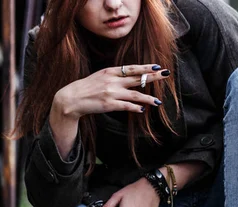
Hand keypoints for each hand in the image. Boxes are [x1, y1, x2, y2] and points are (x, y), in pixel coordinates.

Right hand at [54, 64, 169, 119]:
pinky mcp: (109, 104)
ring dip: (148, 98)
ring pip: (135, 94)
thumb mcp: (100, 76)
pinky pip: (127, 106)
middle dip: (153, 77)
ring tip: (158, 101)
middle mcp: (112, 80)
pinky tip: (142, 109)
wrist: (71, 98)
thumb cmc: (87, 87)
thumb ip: (115, 76)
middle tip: (166, 75)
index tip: (157, 66)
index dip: (145, 67)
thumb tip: (131, 77)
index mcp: (110, 72)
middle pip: (137, 78)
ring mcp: (111, 93)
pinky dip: (135, 107)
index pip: (132, 68)